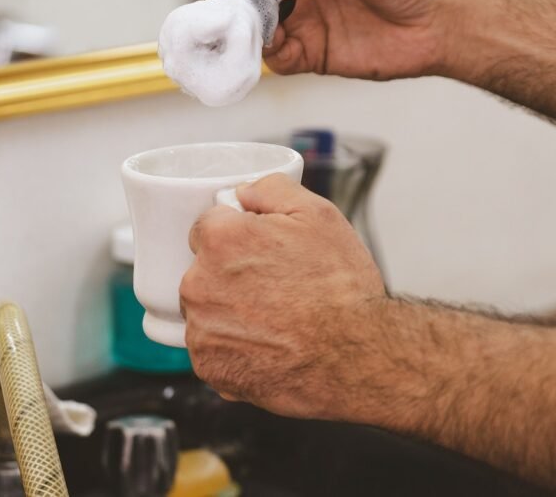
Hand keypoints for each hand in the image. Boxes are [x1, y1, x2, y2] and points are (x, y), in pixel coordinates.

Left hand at [181, 173, 387, 418]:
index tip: (264, 252)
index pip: (208, 227)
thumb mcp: (319, 215)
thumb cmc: (341, 288)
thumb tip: (243, 192)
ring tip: (276, 319)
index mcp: (220, 240)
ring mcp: (202, 330)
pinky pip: (213, 348)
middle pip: (203, 270)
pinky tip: (270, 345)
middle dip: (231, 275)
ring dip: (231, 312)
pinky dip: (235, 348)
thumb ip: (271, 189)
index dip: (239, 237)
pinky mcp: (210, 367)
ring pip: (208, 310)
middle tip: (276, 287)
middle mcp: (199, 284)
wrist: (356, 356)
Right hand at [211, 0, 462, 79]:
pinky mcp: (313, 52)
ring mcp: (303, 18)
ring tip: (261, 34)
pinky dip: (269, 57)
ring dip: (250, 33)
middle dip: (236, 2)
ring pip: (256, 28)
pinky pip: (277, 58)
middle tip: (241, 13)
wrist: (443, 20)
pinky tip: (278, 51)